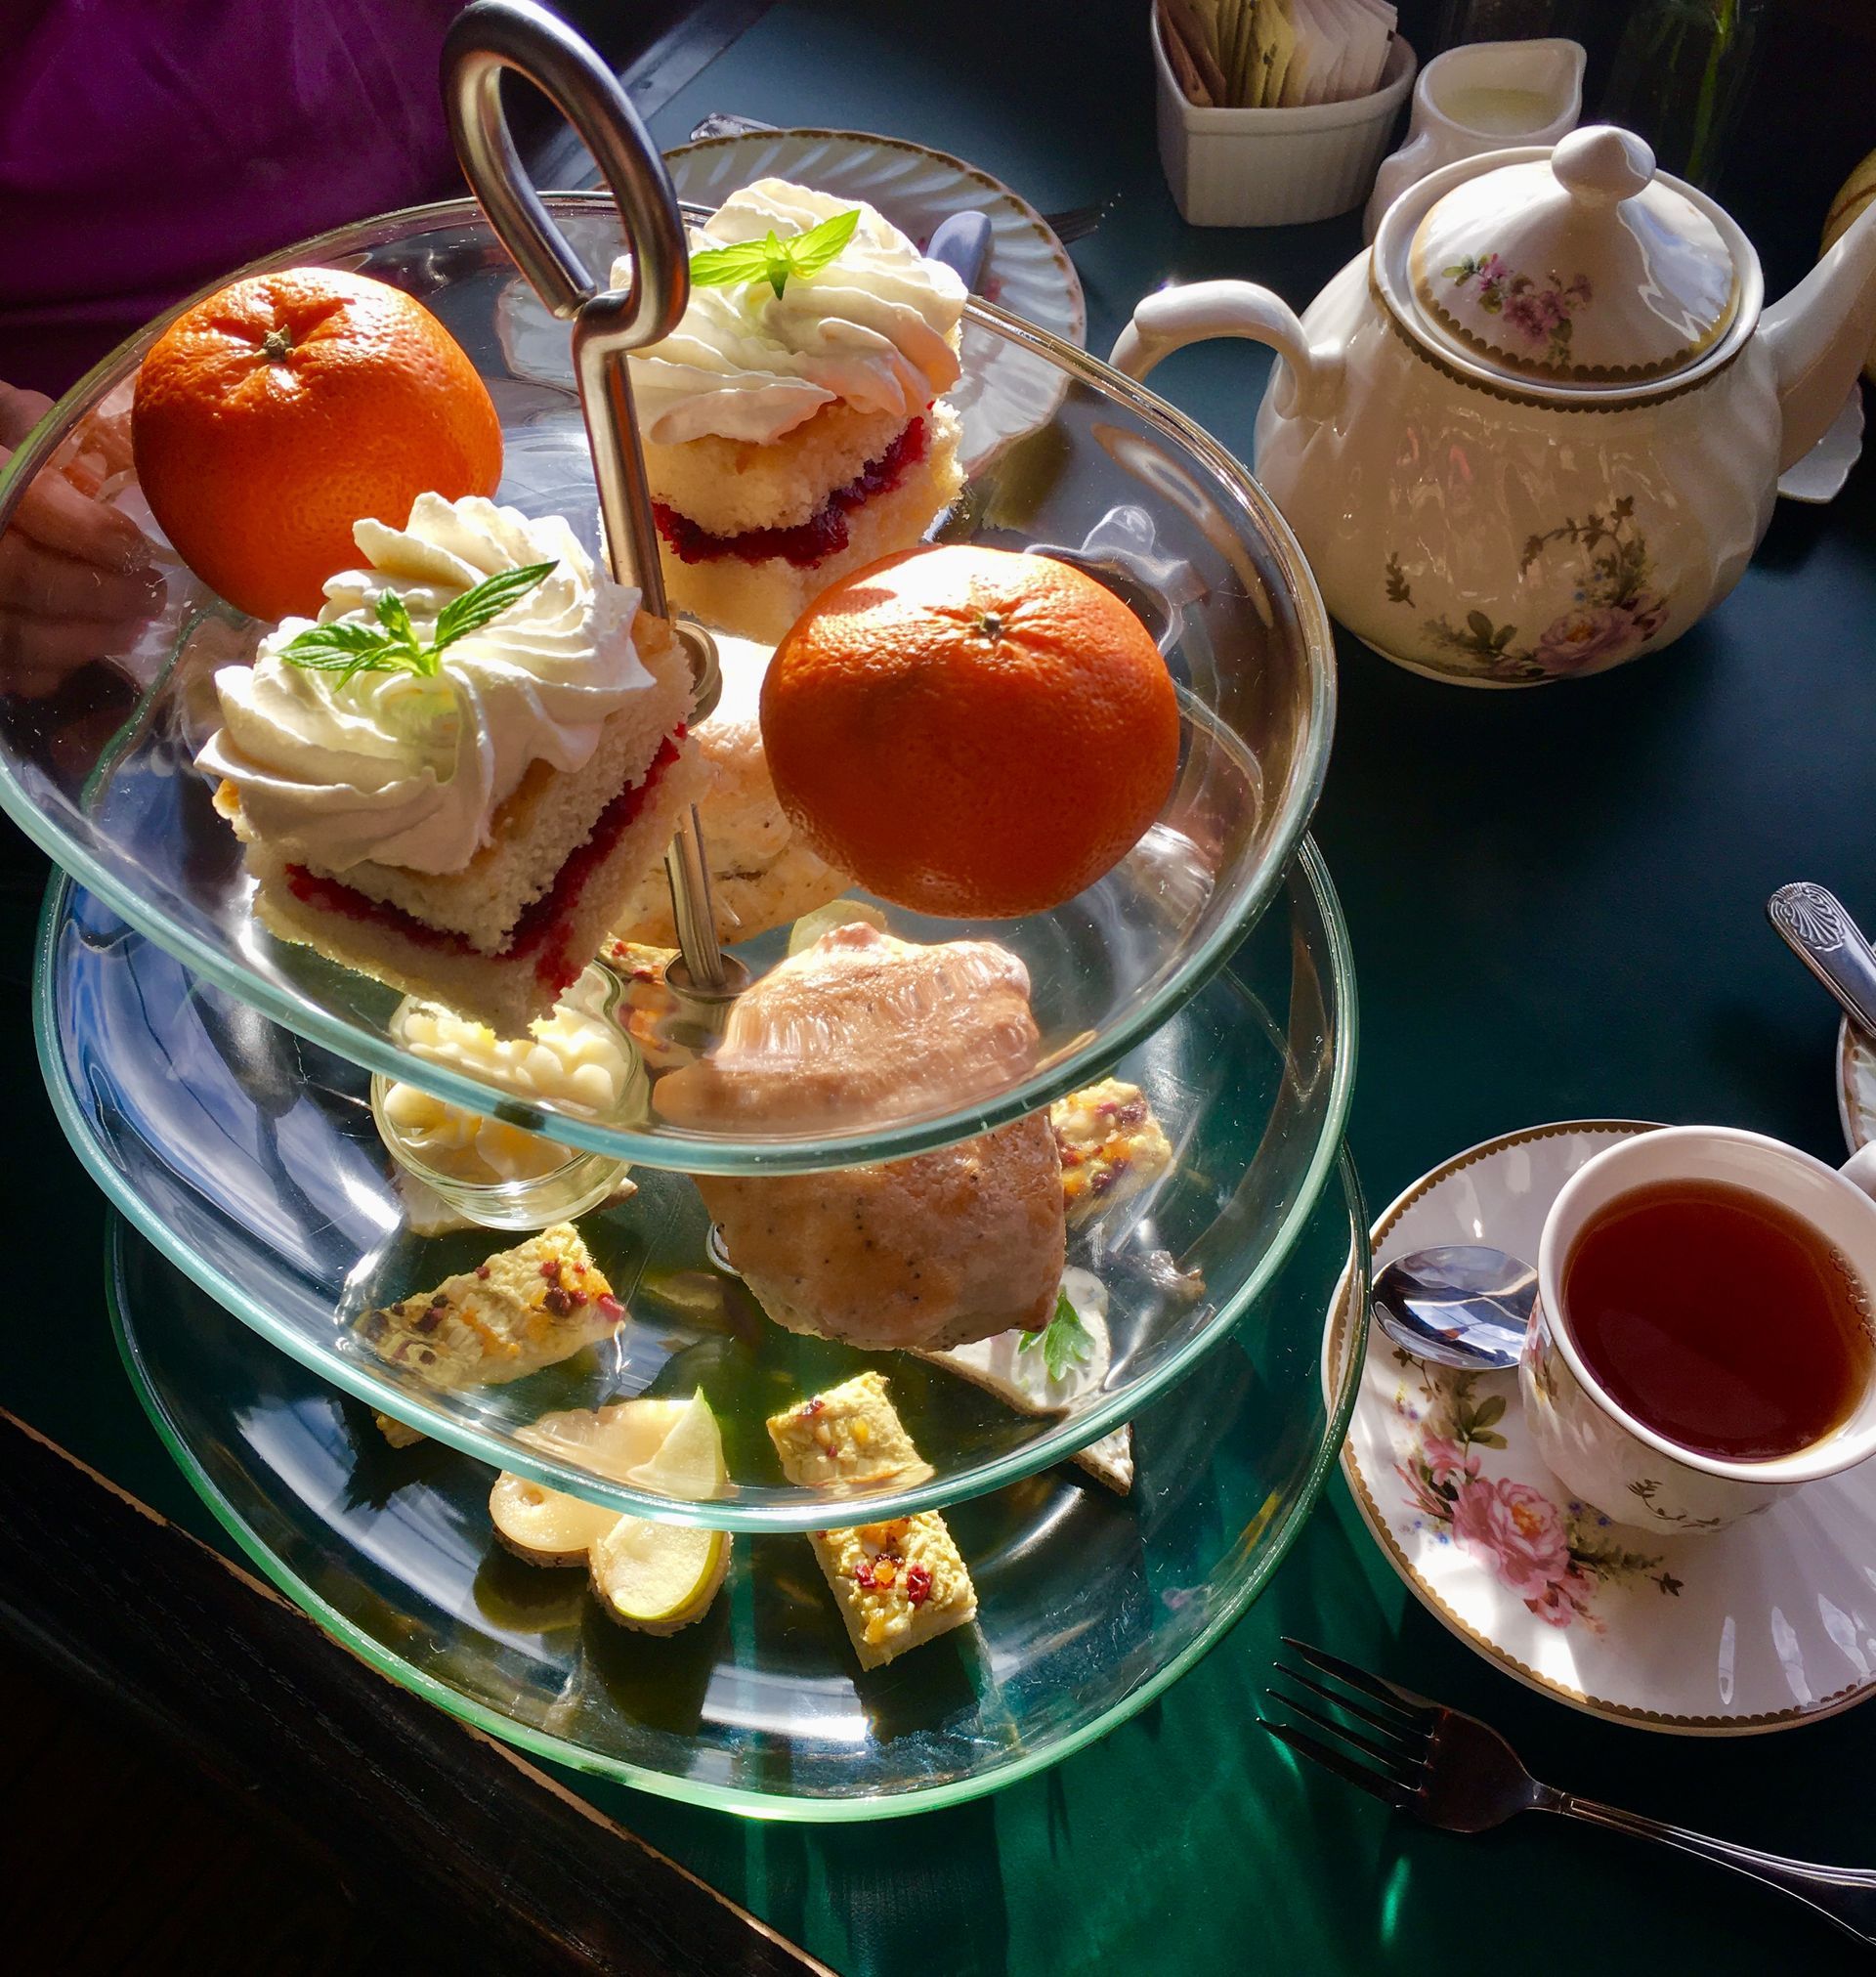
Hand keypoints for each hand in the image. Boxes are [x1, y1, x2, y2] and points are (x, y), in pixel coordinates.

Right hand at [0, 383, 165, 696]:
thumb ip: (36, 424)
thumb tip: (114, 444)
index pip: (27, 500)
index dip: (89, 530)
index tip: (137, 547)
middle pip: (26, 579)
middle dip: (101, 593)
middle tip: (151, 594)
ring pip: (16, 636)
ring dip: (87, 638)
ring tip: (134, 627)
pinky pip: (5, 671)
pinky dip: (48, 667)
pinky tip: (85, 649)